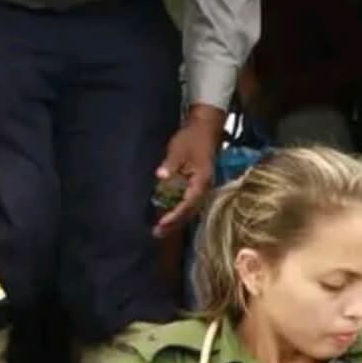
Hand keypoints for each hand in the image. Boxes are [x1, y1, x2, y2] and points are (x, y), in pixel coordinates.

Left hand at [152, 105, 224, 237]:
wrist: (205, 129)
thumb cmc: (192, 138)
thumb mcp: (179, 148)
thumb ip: (171, 164)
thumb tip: (160, 176)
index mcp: (202, 180)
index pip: (188, 202)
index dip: (175, 214)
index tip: (162, 223)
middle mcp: (204, 188)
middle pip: (190, 211)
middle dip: (174, 224)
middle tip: (157, 233)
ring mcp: (201, 188)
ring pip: (189, 210)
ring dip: (176, 221)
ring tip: (160, 230)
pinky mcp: (196, 186)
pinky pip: (188, 204)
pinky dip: (177, 212)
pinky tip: (166, 217)